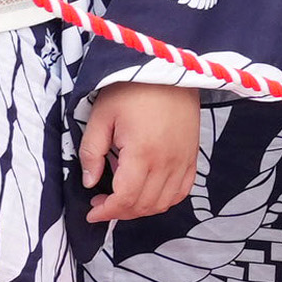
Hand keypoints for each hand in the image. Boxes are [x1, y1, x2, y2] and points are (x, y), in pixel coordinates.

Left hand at [77, 81, 202, 222]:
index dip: (107, 212)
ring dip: (141, 209)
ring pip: (163, 203)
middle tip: (101, 203)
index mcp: (142, 153)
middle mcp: (167, 162)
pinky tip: (149, 192)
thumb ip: (92, 152)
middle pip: (144, 205)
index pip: (125, 198)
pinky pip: (181, 191)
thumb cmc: (132, 90)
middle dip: (119, 212)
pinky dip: (164, 200)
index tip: (92, 211)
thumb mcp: (101, 116)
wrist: (168, 70)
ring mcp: (183, 161)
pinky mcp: (192, 156)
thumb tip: (89, 182)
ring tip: (123, 198)